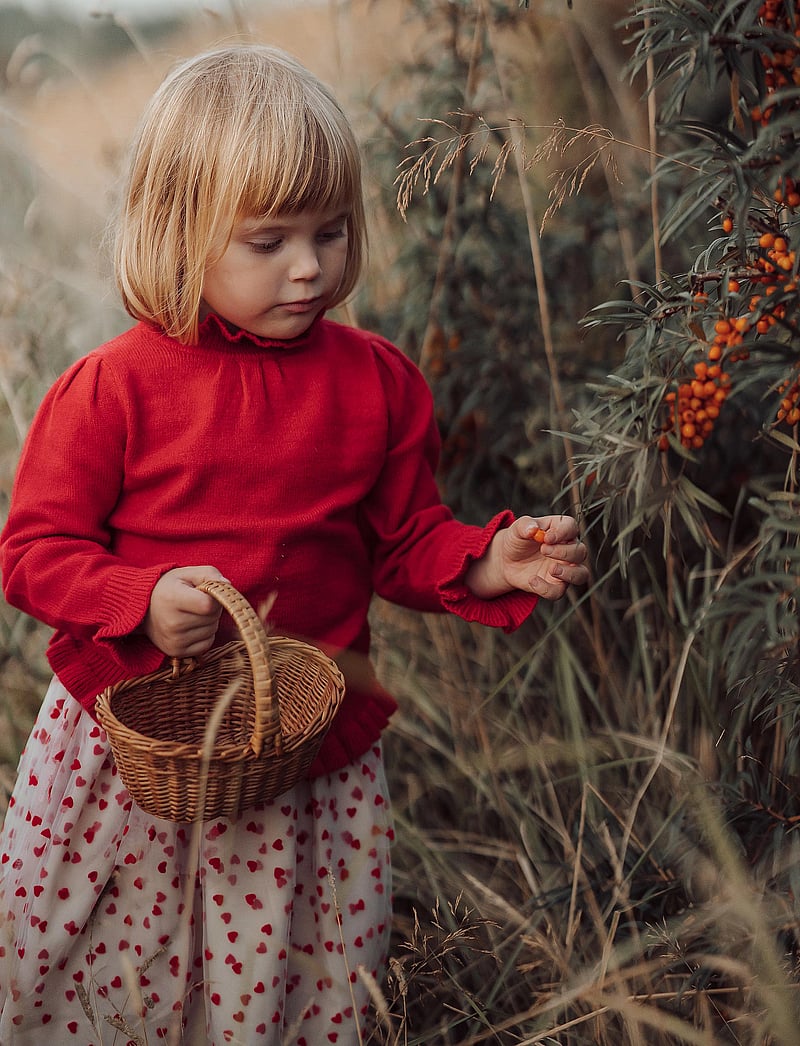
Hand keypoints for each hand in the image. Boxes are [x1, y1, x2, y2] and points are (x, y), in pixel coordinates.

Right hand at [142, 565, 227, 656]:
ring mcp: (174, 640)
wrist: (145, 608)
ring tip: (193, 613)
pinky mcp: (176, 652)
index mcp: (172, 599)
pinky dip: (205, 635)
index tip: (205, 592)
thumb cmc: (170, 587)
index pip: (209, 605)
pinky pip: (207, 644)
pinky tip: (192, 626)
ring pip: (212, 631)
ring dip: (209, 622)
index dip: (214, 597)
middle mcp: (171, 623)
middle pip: (212, 618)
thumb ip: (210, 574)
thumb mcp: (188, 573)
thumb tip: (228, 586)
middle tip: (197, 602)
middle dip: (212, 609)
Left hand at [466, 515, 589, 600]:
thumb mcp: (517, 529)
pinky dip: (546, 588)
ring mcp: (564, 569)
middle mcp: (568, 549)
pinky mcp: (555, 585)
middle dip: (564, 552)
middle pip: (580, 552)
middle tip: (544, 550)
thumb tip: (533, 529)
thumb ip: (525, 525)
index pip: (571, 527)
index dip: (563, 532)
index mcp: (561, 530)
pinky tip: (532, 580)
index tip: (547, 537)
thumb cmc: (518, 540)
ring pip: (581, 574)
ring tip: (552, 569)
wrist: (507, 560)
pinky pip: (558, 591)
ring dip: (570, 573)